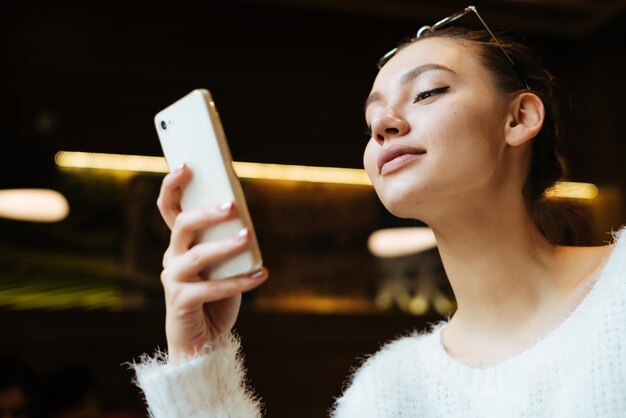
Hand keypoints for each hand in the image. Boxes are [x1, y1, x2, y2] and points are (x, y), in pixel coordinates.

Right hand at [157, 164, 268, 361]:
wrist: (203, 341)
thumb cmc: (215, 297)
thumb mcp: (221, 264)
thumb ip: (224, 241)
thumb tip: (243, 215)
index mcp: (179, 244)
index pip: (169, 208)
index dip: (173, 185)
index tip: (186, 164)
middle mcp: (171, 257)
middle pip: (182, 225)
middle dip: (207, 212)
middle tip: (232, 205)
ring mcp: (173, 280)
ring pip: (197, 255)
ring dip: (225, 245)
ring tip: (248, 236)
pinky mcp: (182, 302)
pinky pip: (211, 288)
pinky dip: (239, 281)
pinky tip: (262, 275)